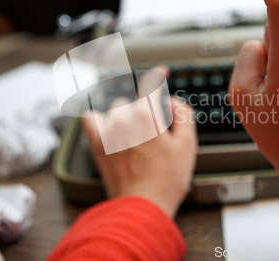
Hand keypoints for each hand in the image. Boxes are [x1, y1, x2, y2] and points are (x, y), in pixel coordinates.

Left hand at [82, 66, 197, 217]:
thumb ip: (184, 116)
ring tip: (137, 137)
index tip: (163, 72)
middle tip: (158, 132)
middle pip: (136, 102)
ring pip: (118, 110)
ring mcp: (108, 130)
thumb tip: (173, 103)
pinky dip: (98, 118)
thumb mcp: (187, 146)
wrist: (142, 206)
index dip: (159, 74)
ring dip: (128, 116)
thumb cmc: (165, 181)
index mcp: (148, 116)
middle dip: (148, 111)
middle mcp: (124, 118)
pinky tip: (107, 125)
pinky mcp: (96, 144)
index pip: (151, 83)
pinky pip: (90, 119)